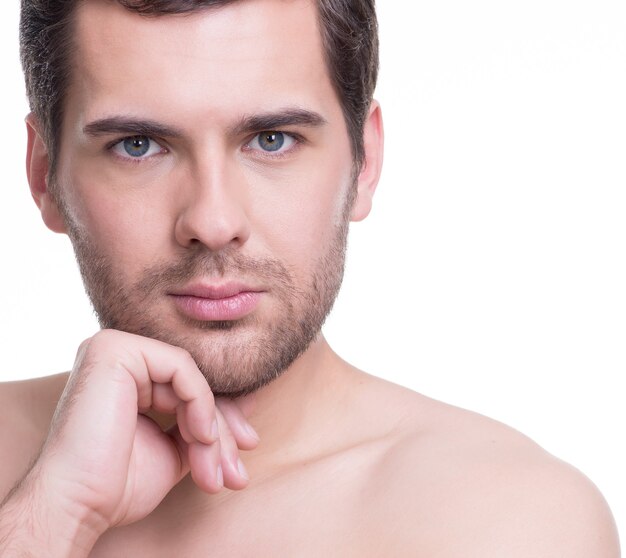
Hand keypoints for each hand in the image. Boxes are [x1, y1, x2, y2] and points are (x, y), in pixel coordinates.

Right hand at [6, 329, 258, 550]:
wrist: (77, 506)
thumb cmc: (116, 484)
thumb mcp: (177, 448)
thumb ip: (207, 422)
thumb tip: (250, 398)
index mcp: (127, 373)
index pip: (190, 385)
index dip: (221, 418)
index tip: (244, 449)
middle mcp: (119, 353)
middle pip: (193, 381)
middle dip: (222, 429)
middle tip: (236, 472)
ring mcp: (114, 347)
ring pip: (192, 377)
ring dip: (213, 427)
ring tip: (215, 468)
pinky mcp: (115, 350)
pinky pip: (182, 368)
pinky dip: (200, 403)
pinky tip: (200, 437)